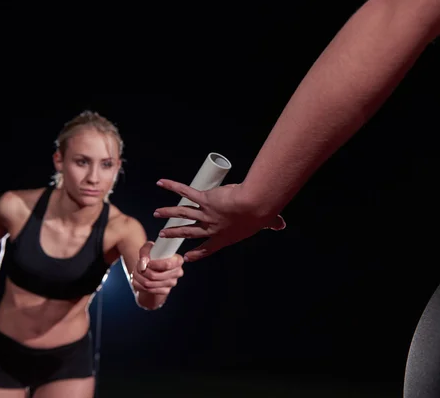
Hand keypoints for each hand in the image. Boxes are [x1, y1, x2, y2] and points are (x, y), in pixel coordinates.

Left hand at [132, 241, 184, 295]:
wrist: (152, 268)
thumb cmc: (153, 256)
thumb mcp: (148, 249)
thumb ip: (145, 251)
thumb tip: (144, 261)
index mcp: (178, 260)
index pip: (167, 264)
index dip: (155, 264)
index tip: (147, 263)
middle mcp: (177, 272)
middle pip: (156, 276)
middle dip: (144, 272)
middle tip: (139, 268)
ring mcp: (172, 283)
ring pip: (151, 284)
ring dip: (140, 278)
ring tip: (138, 272)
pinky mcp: (166, 291)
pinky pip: (150, 290)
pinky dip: (142, 285)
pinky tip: (141, 279)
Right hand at [153, 180, 285, 261]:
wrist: (252, 206)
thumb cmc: (260, 215)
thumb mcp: (267, 221)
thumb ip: (273, 223)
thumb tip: (281, 224)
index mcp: (224, 236)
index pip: (208, 247)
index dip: (198, 252)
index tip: (187, 257)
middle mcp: (212, 227)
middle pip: (189, 232)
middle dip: (175, 233)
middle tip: (164, 235)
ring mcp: (205, 213)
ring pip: (182, 213)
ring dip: (168, 213)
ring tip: (157, 213)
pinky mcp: (204, 198)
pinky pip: (185, 191)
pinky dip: (172, 186)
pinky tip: (162, 182)